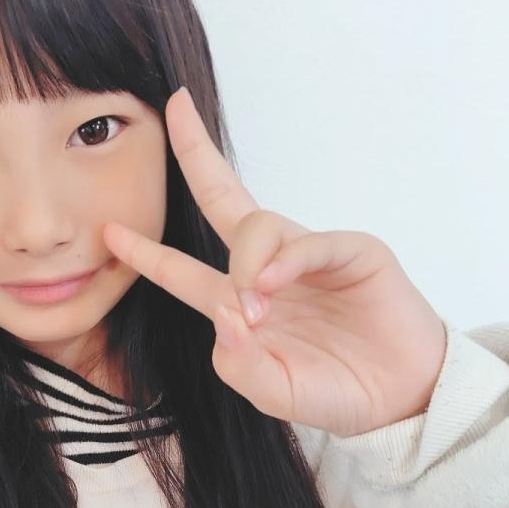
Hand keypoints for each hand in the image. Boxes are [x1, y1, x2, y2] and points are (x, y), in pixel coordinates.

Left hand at [102, 87, 447, 438]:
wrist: (400, 399)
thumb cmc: (334, 391)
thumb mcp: (272, 391)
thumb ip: (238, 364)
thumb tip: (223, 314)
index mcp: (240, 303)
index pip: (182, 270)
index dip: (146, 253)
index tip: (108, 233)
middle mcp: (269, 269)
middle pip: (223, 199)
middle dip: (196, 153)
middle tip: (174, 108)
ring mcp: (309, 256)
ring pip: (259, 225)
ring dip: (245, 261)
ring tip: (255, 306)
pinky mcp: (351, 253)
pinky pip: (310, 242)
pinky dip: (287, 260)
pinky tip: (274, 286)